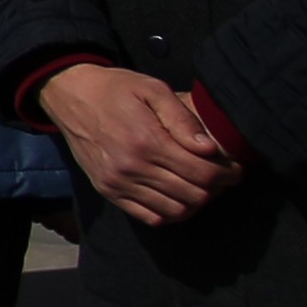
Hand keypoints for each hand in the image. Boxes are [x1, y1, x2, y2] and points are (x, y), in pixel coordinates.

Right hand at [43, 60, 241, 223]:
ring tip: (201, 186)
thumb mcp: (152, 89)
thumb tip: (208, 148)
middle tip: (222, 177)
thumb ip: (182, 118)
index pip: (201, 173)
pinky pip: (150, 217)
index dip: (227, 175)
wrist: (70, 96)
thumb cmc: (117, 89)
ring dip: (195, 202)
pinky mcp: (108, 191)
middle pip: (192, 195)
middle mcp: (131, 167)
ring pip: (175, 211)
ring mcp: (117, 183)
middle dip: (216, 188)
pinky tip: (177, 197)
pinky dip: (171, 213)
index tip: (236, 169)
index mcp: (146, 141)